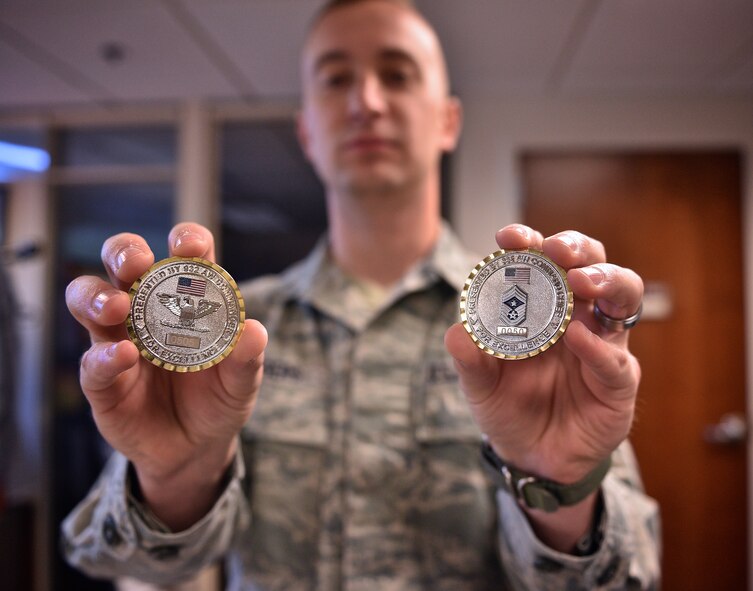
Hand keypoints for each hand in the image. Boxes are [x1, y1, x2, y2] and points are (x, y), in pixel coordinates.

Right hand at [66, 222, 266, 528]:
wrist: (195, 449)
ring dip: (97, 296)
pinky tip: (124, 356)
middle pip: (122, 263)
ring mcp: (118, 340)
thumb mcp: (241, 382)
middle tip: (137, 264)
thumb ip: (247, 360)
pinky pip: (93, 361)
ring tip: (117, 306)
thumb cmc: (219, 400)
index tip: (187, 244)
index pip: (183, 257)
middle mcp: (146, 310)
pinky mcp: (102, 380)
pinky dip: (106, 357)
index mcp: (187, 299)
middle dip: (125, 252)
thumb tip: (255, 333)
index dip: (185, 240)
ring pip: (89, 300)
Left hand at [445, 224, 641, 484]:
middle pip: (592, 264)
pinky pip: (615, 359)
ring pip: (623, 298)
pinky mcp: (618, 382)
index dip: (529, 243)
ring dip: (606, 281)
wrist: (532, 456)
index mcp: (542, 306)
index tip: (509, 237)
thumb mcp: (479, 384)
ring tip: (581, 281)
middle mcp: (578, 316)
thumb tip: (456, 333)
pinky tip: (577, 338)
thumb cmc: (508, 407)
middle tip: (555, 250)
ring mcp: (603, 345)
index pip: (542, 262)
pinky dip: (597, 347)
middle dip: (576, 248)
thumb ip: (469, 359)